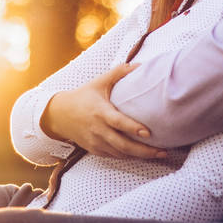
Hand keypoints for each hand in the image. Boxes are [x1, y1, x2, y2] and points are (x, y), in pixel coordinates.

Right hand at [39, 63, 166, 159]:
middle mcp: (98, 129)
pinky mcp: (95, 149)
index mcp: (100, 112)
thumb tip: (140, 65)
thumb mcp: (99, 82)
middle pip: (122, 145)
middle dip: (143, 151)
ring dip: (139, 156)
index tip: (148, 133)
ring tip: (158, 154)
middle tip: (162, 151)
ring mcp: (96, 142)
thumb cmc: (83, 96)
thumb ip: (119, 72)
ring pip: (120, 154)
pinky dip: (129, 157)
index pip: (118, 122)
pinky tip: (142, 155)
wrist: (60, 115)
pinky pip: (114, 156)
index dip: (132, 128)